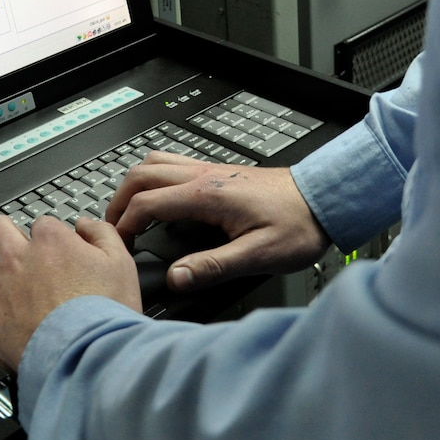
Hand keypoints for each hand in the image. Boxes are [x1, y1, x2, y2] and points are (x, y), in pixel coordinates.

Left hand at [0, 215, 141, 371]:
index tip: (54, 251)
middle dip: (8, 234)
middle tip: (17, 249)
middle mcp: (18, 258)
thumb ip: (102, 234)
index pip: (41, 223)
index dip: (49, 237)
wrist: (86, 358)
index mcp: (51, 241)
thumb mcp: (121, 264)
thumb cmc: (104, 317)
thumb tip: (85, 225)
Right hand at [107, 151, 330, 292]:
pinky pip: (174, 163)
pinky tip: (162, 198)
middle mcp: (205, 175)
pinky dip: (155, 178)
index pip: (146, 203)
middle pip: (142, 174)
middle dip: (119, 200)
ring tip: (129, 211)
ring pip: (156, 162)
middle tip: (113, 226)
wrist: (326, 199)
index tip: (119, 246)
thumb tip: (178, 278)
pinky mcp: (220, 172)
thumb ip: (213, 267)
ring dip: (135, 184)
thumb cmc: (299, 225)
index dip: (124, 225)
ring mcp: (211, 170)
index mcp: (207, 195)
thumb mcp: (257, 255)